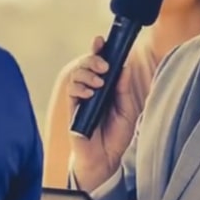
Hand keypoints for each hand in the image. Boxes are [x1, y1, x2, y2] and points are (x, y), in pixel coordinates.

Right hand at [67, 36, 137, 186]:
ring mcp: (81, 99)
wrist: (107, 159)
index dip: (98, 50)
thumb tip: (123, 68)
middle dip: (93, 59)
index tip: (100, 40)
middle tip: (103, 65)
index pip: (101, 64)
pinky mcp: (73, 109)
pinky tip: (90, 94)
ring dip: (87, 73)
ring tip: (98, 82)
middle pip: (86, 65)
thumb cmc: (116, 135)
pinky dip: (80, 88)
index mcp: (106, 87)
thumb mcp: (127, 110)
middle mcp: (92, 90)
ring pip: (76, 75)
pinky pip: (72, 92)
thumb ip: (123, 89)